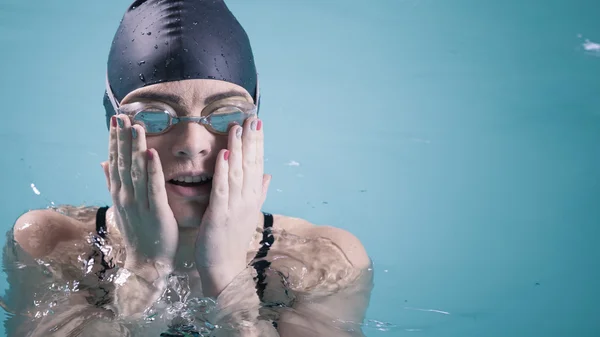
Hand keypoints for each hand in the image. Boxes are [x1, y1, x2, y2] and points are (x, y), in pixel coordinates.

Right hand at [101, 115, 177, 278]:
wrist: (148, 262)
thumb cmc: (139, 232)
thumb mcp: (122, 206)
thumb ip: (112, 183)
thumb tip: (102, 162)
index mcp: (120, 193)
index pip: (115, 161)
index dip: (115, 140)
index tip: (116, 120)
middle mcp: (126, 196)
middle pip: (123, 162)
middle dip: (123, 138)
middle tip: (123, 116)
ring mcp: (140, 204)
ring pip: (137, 171)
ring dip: (135, 148)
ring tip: (136, 127)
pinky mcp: (157, 211)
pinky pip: (154, 188)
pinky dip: (152, 170)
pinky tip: (151, 153)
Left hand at [194, 117, 270, 292]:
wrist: (225, 266)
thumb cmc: (233, 239)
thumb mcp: (249, 212)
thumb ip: (259, 192)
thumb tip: (268, 175)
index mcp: (253, 197)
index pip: (257, 164)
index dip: (258, 143)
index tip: (258, 123)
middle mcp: (247, 198)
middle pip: (251, 163)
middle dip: (251, 140)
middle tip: (251, 117)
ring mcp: (235, 205)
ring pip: (238, 172)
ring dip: (238, 149)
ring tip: (237, 128)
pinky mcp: (220, 213)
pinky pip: (222, 188)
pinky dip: (223, 170)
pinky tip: (224, 154)